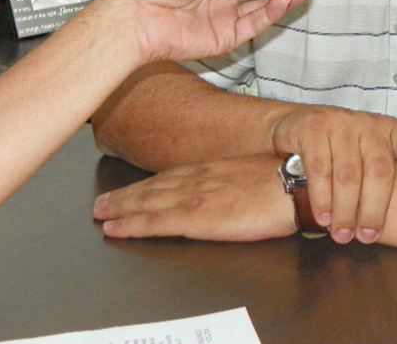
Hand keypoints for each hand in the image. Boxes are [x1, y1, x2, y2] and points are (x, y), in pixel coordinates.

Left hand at [92, 155, 295, 241]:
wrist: (296, 186)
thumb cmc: (284, 181)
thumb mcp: (252, 174)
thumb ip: (231, 180)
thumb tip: (226, 189)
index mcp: (212, 169)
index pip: (169, 177)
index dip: (144, 184)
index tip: (126, 189)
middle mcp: (197, 178)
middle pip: (152, 188)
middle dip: (124, 196)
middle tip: (100, 204)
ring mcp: (194, 196)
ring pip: (147, 201)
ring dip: (120, 207)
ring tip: (100, 214)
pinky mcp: (197, 216)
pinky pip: (155, 221)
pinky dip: (131, 224)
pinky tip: (115, 228)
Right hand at [269, 107, 396, 244]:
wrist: (299, 124)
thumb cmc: (342, 150)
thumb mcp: (368, 156)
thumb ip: (384, 180)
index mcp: (390, 130)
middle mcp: (369, 123)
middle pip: (379, 170)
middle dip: (375, 209)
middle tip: (367, 237)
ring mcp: (341, 123)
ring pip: (348, 174)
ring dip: (345, 211)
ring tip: (342, 235)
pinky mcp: (314, 127)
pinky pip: (320, 169)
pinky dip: (322, 198)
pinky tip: (323, 218)